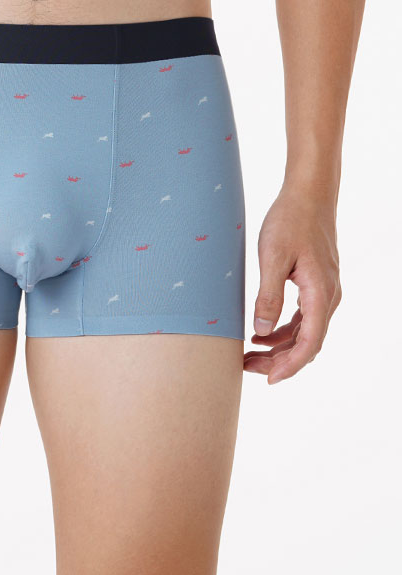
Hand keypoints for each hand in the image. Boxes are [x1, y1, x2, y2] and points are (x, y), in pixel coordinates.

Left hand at [244, 184, 340, 383]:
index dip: (290, 366)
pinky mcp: (315, 284)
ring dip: (279, 347)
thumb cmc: (290, 220)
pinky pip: (303, 318)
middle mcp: (327, 296)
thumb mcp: (273, 256)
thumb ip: (268, 295)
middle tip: (247, 367)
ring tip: (249, 355)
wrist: (308, 195)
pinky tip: (261, 334)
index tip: (268, 379)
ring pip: (304, 332)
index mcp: (320, 293)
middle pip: (307, 343)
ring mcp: (324, 291)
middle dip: (279, 361)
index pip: (310, 343)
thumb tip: (261, 332)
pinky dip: (283, 330)